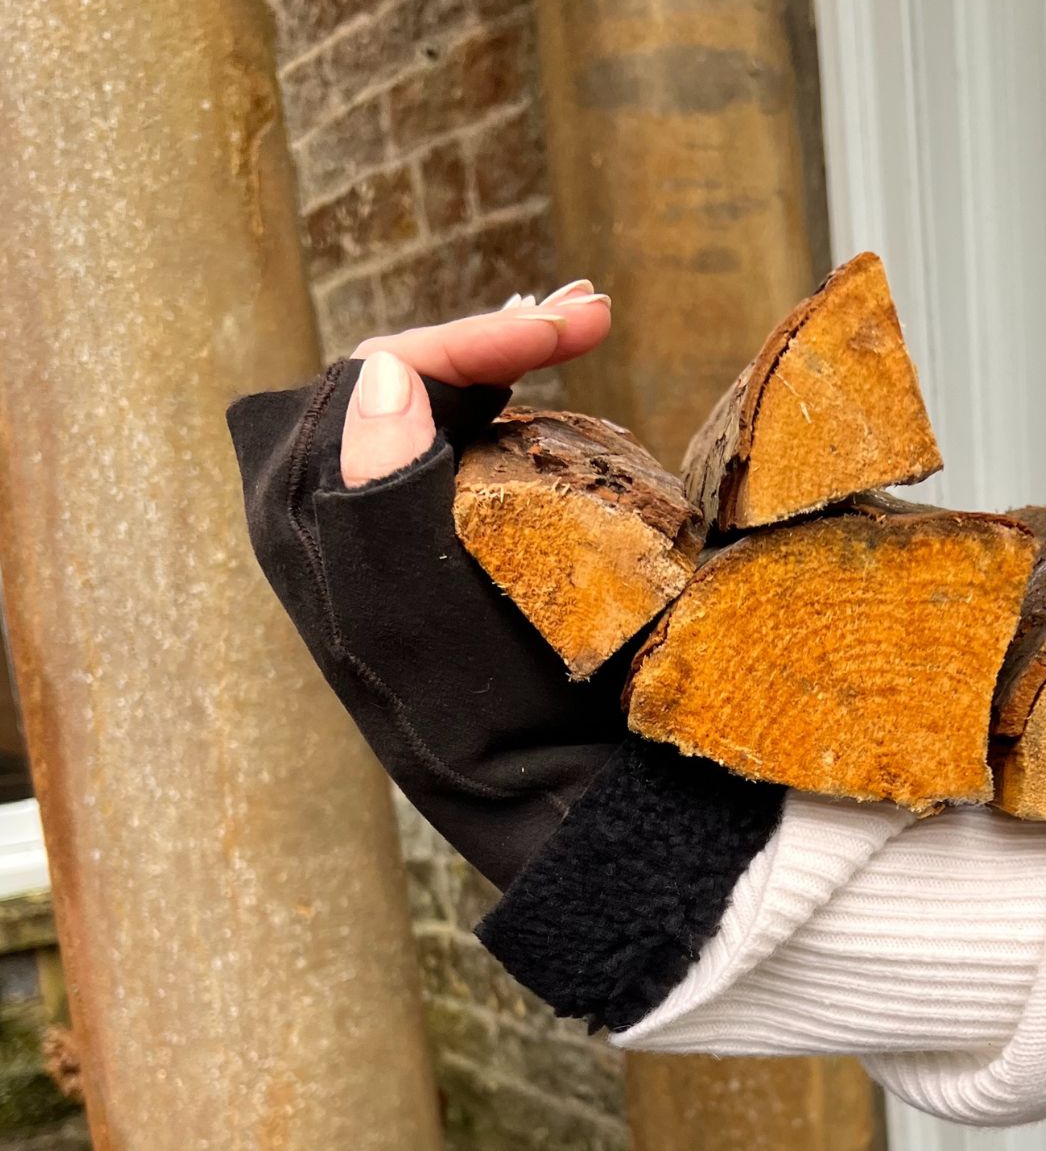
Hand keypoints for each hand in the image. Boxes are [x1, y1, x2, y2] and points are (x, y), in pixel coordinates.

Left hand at [227, 280, 785, 1029]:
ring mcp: (411, 552)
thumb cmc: (535, 754)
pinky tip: (566, 389)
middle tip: (584, 318)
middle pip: (378, 393)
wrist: (614, 831)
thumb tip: (373, 379)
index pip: (356, 399)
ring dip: (491, 365)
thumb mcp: (445, 656)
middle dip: (472, 346)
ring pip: (419, 414)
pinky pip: (465, 450)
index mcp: (324, 563)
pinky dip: (512, 405)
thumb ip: (384, 522)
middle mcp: (351, 550)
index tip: (575, 336)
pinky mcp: (469, 560)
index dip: (455, 349)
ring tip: (578, 331)